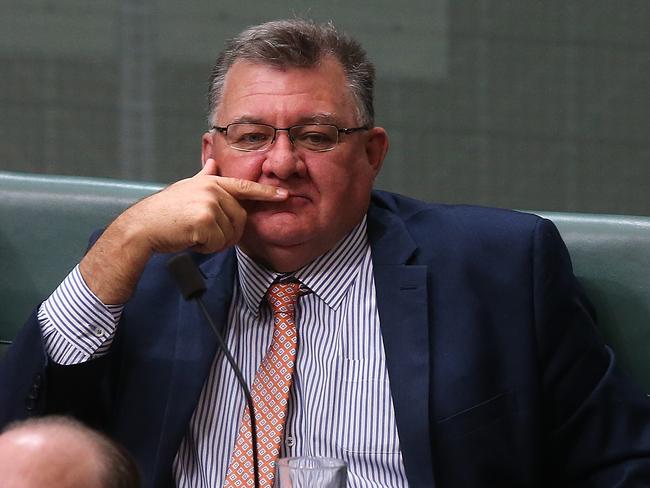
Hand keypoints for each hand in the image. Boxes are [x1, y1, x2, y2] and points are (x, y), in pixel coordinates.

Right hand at [79, 159, 287, 302]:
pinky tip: (190, 240)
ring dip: (215, 242)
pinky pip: (218, 243)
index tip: (284, 195)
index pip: (245, 187)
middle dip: (226, 233)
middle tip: (202, 233)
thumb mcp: (186, 187)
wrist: (143, 227)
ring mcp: (209, 204)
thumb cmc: (165, 211)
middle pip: (240, 219)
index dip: (266, 192)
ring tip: (194, 234)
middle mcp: (213, 190)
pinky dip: (206, 248)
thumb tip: (212, 162)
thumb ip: (203, 177)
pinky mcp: (204, 221)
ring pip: (230, 234)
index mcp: (212, 182)